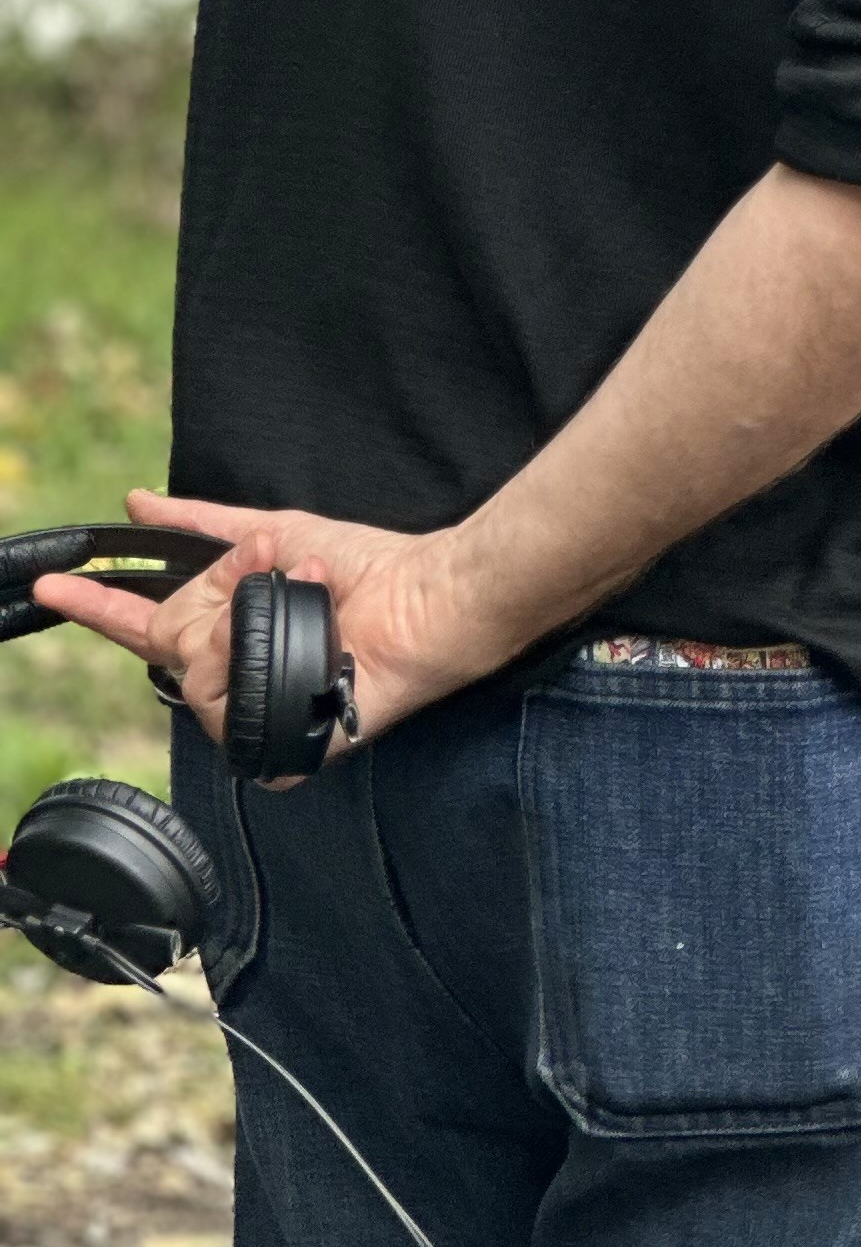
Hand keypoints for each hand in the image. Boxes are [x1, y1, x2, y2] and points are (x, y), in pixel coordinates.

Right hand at [29, 487, 511, 768]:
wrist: (425, 597)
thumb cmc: (365, 566)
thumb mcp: (273, 531)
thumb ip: (204, 525)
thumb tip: (139, 502)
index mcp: (227, 626)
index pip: (145, 625)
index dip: (97, 607)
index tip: (50, 584)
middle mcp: (236, 671)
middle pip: (171, 645)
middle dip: (218, 599)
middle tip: (271, 570)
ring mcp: (260, 710)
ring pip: (197, 684)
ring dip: (249, 626)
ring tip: (301, 597)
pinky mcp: (289, 745)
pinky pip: (239, 726)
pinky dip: (270, 677)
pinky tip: (309, 656)